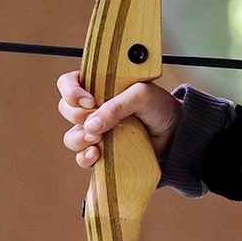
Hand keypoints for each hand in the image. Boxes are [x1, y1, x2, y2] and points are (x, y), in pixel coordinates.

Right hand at [57, 71, 181, 168]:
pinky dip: (85, 157)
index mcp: (99, 86)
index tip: (89, 101)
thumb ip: (117, 106)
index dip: (71, 91)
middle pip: (65, 109)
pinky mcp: (103, 150)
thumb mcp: (142, 96)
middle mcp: (93, 108)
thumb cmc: (159, 107)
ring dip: (79, 139)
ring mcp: (97, 131)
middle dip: (77, 116)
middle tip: (98, 122)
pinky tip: (97, 154)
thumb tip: (91, 125)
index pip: (68, 83)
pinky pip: (82, 157)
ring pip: (72, 136)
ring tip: (97, 139)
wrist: (176, 132)